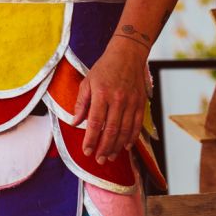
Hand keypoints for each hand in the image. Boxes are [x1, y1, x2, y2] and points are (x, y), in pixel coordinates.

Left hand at [71, 39, 148, 163]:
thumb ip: (81, 103)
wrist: (127, 55)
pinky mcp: (140, 103)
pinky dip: (131, 138)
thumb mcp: (87, 82)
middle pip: (111, 130)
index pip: (94, 122)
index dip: (90, 139)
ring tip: (109, 157)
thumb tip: (74, 122)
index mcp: (101, 94)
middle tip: (98, 160)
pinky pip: (136, 125)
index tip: (86, 151)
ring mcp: (131, 102)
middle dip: (104, 148)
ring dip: (117, 147)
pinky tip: (125, 146)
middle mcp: (117, 100)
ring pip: (125, 131)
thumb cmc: (104, 68)